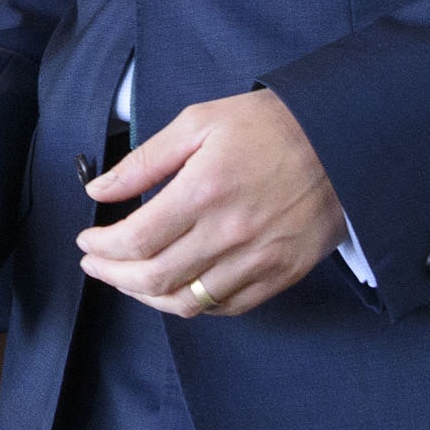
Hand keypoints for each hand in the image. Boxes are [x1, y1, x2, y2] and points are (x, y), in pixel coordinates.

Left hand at [77, 89, 342, 316]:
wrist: (342, 140)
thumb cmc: (267, 125)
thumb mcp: (198, 122)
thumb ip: (144, 160)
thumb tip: (98, 190)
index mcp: (204, 191)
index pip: (135, 240)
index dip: (101, 248)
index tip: (87, 241)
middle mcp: (229, 233)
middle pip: (154, 278)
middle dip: (112, 276)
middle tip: (95, 264)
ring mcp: (258, 259)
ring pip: (187, 302)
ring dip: (146, 296)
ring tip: (128, 279)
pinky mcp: (281, 274)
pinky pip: (227, 307)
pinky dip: (193, 305)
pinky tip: (176, 288)